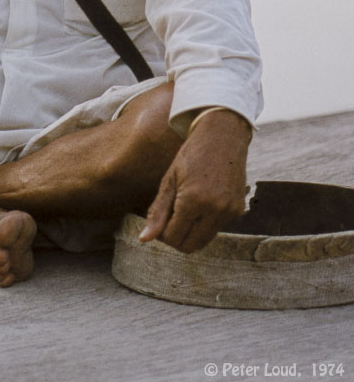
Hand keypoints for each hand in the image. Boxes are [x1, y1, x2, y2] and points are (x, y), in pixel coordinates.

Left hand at [139, 108, 252, 251]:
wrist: (222, 137)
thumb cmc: (190, 156)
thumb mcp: (168, 180)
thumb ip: (157, 211)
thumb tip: (145, 239)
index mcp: (193, 200)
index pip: (173, 237)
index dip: (161, 235)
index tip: (158, 222)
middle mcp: (215, 210)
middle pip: (190, 246)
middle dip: (175, 239)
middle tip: (168, 221)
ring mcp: (230, 212)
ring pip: (204, 240)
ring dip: (190, 233)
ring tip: (182, 211)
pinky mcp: (239, 211)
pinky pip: (217, 229)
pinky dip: (204, 224)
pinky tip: (199, 204)